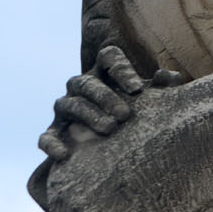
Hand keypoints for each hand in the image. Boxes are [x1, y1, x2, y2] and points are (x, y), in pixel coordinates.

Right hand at [37, 46, 181, 162]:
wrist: (112, 144)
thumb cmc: (136, 112)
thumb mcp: (150, 99)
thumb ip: (162, 87)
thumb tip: (166, 77)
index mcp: (105, 71)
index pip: (108, 56)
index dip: (121, 68)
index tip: (137, 89)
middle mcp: (82, 85)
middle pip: (88, 82)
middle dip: (106, 97)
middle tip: (125, 115)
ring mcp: (65, 108)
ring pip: (69, 104)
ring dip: (88, 115)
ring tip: (110, 129)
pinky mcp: (54, 132)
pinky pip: (46, 136)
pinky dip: (51, 144)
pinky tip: (64, 154)